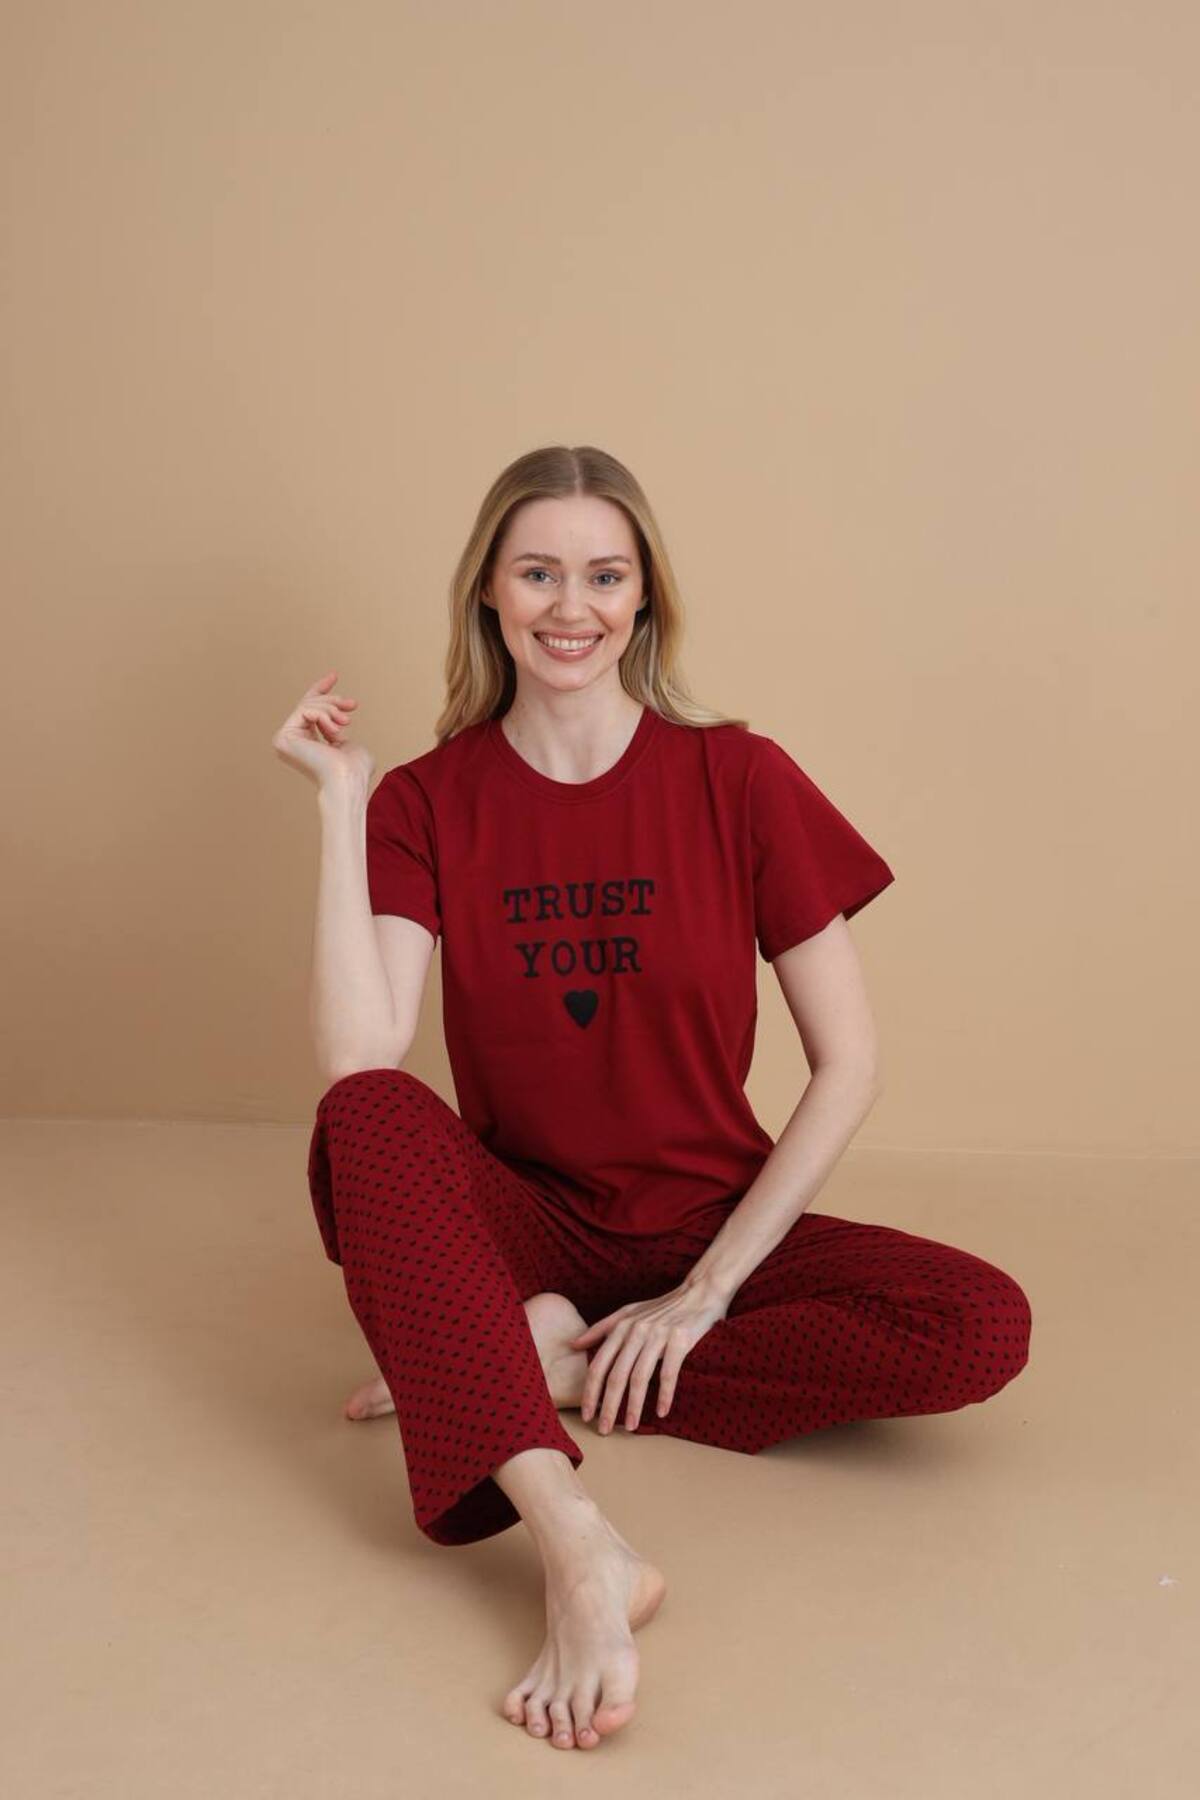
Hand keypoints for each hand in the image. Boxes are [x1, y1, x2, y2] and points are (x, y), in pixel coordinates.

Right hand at [271, 669, 372, 790]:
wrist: (348, 779)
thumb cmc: (354, 769)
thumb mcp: (348, 744)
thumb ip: (336, 733)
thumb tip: (333, 725)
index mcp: (304, 745)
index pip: (308, 710)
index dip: (320, 690)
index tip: (334, 675)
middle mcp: (290, 743)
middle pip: (309, 705)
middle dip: (333, 700)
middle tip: (352, 705)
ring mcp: (284, 740)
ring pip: (308, 706)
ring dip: (332, 709)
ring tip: (346, 722)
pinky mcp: (284, 737)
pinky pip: (305, 710)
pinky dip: (324, 715)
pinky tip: (334, 730)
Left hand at [569, 1279, 730, 1434]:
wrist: (699, 1291)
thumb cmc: (662, 1306)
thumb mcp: (629, 1312)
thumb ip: (601, 1328)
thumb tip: (573, 1344)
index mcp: (621, 1326)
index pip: (599, 1365)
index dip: (590, 1393)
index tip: (587, 1415)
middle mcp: (636, 1331)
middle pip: (616, 1375)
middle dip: (608, 1406)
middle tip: (604, 1430)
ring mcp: (658, 1335)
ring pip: (640, 1377)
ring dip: (634, 1406)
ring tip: (631, 1427)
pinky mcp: (680, 1340)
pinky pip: (668, 1373)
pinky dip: (664, 1394)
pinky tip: (661, 1412)